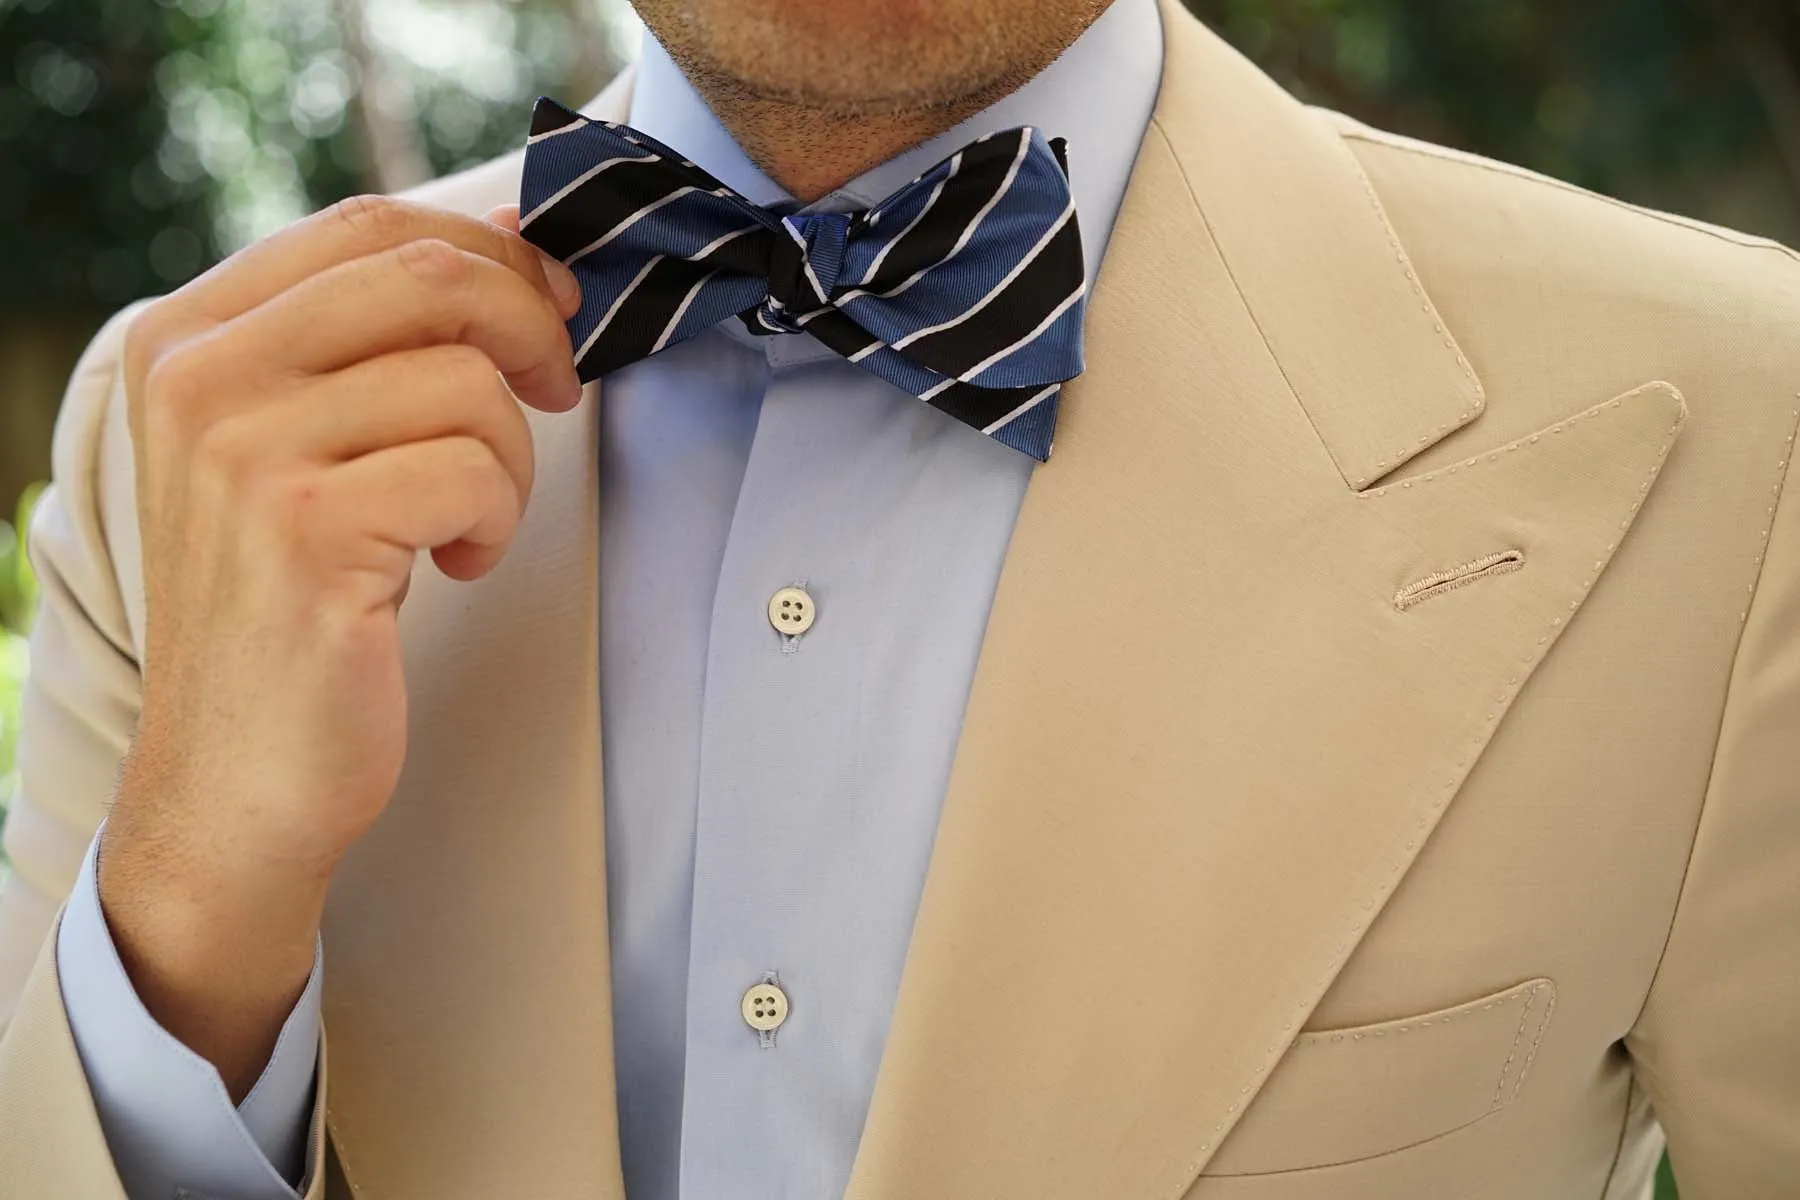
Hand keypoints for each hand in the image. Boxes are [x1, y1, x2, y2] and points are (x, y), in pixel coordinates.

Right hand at [97, 196, 581, 1096]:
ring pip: (468, 383)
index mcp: (187, 337)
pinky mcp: (307, 531)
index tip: (553, 304)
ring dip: (512, 458)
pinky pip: (475, 470)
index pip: (368, 224)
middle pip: (428, 276)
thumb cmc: (290, 607)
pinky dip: (495, 521)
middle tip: (560, 391)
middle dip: (532, 328)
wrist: (236, 777)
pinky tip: (453, 564)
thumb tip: (515, 248)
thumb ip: (365, 346)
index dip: (490, 251)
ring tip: (469, 520)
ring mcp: (243, 452)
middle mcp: (199, 377)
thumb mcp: (296, 448)